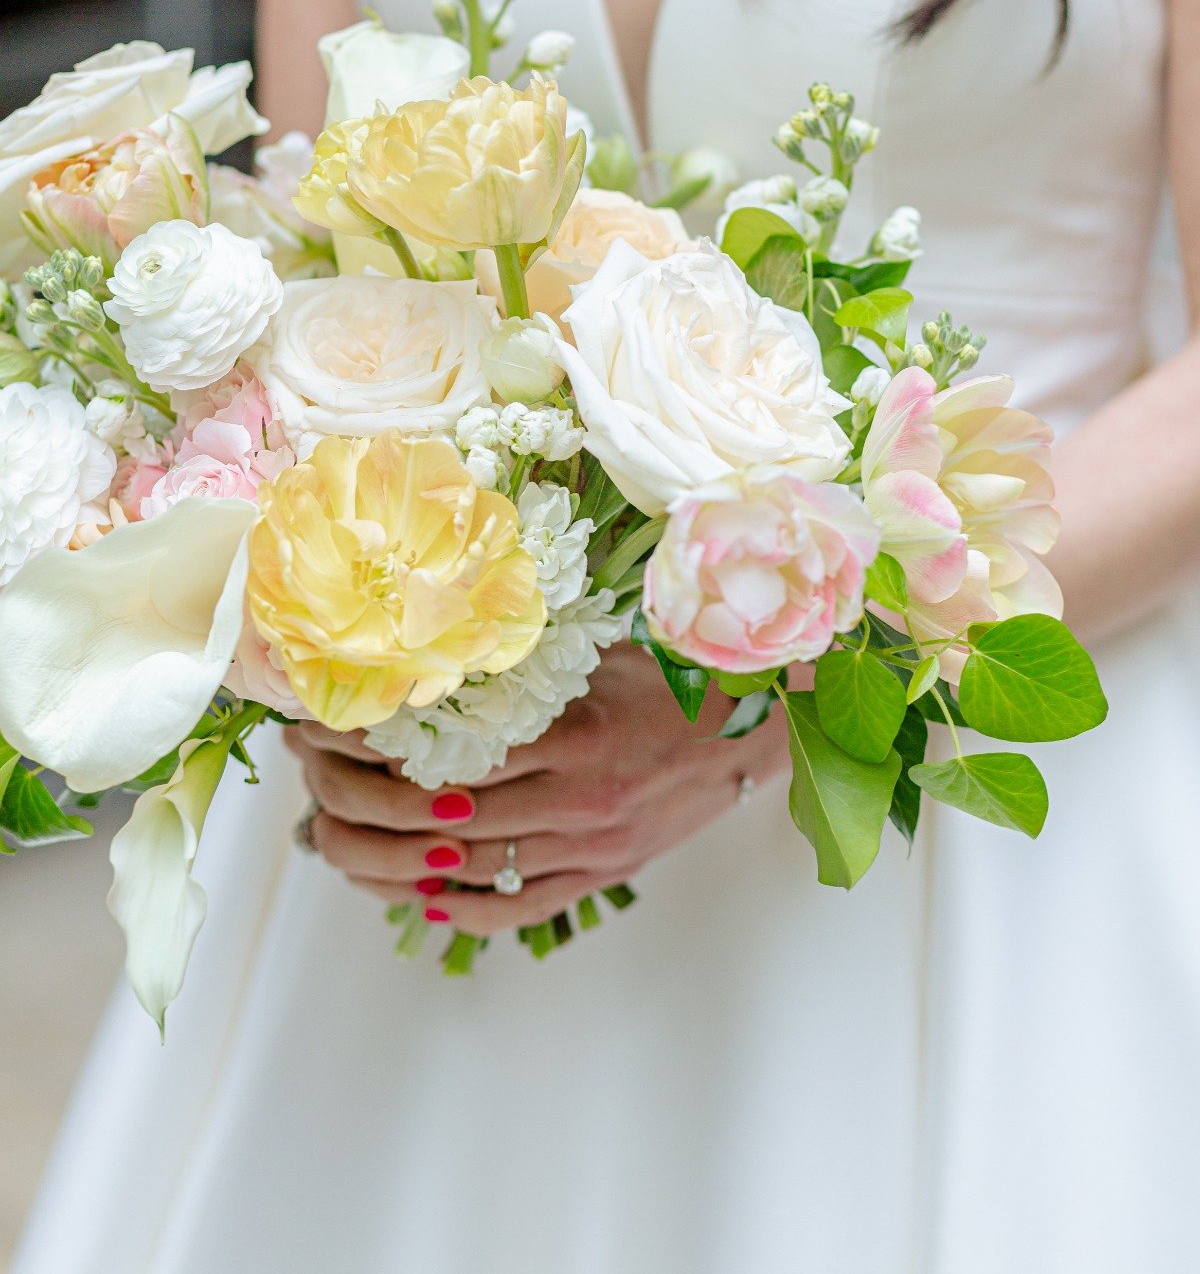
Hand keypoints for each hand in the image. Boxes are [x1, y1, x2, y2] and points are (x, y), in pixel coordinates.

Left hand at [286, 642, 791, 934]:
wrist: (751, 729)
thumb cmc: (668, 678)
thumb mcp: (594, 656)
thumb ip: (518, 670)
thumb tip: (422, 664)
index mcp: (575, 738)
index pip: (449, 756)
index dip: (376, 748)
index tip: (326, 728)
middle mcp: (578, 803)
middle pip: (443, 819)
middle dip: (362, 803)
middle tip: (310, 782)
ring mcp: (589, 850)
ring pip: (468, 869)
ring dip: (391, 860)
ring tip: (336, 839)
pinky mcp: (601, 876)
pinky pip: (516, 906)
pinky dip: (457, 906)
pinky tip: (414, 893)